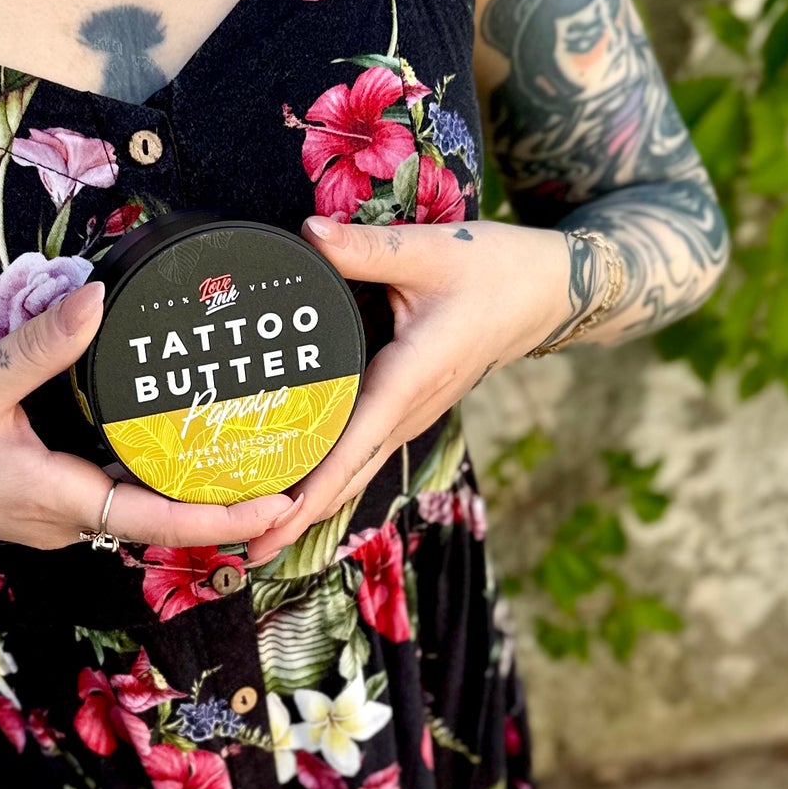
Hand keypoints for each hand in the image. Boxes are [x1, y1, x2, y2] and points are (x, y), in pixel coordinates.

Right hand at [0, 281, 291, 552]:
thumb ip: (42, 342)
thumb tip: (102, 298)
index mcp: (55, 501)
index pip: (158, 521)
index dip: (223, 515)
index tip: (279, 501)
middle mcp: (63, 523)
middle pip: (160, 520)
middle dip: (224, 500)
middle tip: (287, 460)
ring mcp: (52, 519)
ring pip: (135, 511)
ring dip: (187, 490)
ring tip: (248, 448)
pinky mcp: (39, 506)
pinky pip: (108, 499)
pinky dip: (147, 479)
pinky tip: (171, 442)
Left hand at [245, 216, 576, 562]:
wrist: (545, 291)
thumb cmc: (493, 269)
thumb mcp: (430, 250)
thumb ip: (365, 248)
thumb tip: (306, 235)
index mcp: (409, 380)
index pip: (350, 450)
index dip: (308, 495)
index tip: (269, 528)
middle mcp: (409, 412)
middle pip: (346, 481)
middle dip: (295, 522)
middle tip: (241, 553)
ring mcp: (411, 417)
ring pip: (354, 473)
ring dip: (308, 506)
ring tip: (253, 532)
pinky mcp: (409, 410)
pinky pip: (363, 452)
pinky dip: (327, 477)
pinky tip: (291, 483)